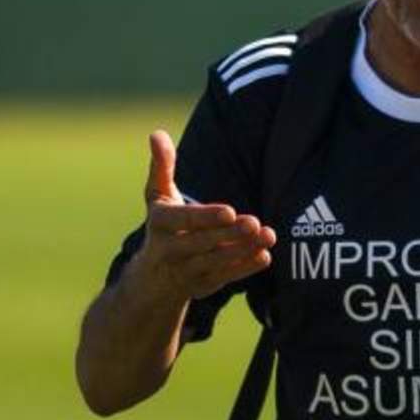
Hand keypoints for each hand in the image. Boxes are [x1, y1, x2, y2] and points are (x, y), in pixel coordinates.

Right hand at [127, 130, 274, 301]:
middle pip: (201, 243)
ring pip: (216, 262)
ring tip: (268, 236)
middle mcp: (170, 251)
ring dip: (242, 251)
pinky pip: (225, 278)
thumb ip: (162, 167)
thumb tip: (157, 133)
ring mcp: (186, 272)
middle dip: (228, 234)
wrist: (151, 280)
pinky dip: (244, 268)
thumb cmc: (162, 226)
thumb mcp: (157, 197)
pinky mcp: (202, 286)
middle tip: (254, 222)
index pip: (183, 221)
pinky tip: (265, 255)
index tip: (230, 210)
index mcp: (159, 225)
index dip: (206, 217)